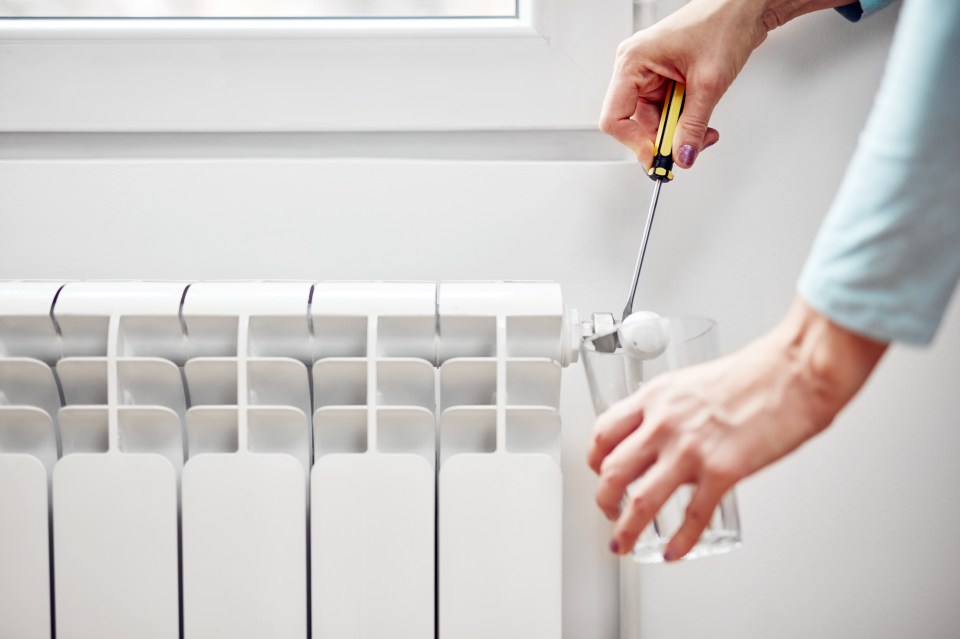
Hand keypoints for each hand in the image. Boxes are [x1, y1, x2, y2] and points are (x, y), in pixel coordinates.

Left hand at [587, 298, 886, 560]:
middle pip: (611, 471)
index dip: (595, 460)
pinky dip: (679, 542)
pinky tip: (674, 552)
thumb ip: (671, 410)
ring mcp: (690, 450)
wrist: (794, 371)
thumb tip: (662, 436)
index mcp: (655, 397)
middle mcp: (663, 423)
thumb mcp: (692, 382)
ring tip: (625, 544)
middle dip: (603, 500)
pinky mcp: (722, 472)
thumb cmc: (755, 373)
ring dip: (626, 530)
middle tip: (608, 513)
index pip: (603, 432)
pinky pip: (691, 517)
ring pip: (639, 501)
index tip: (598, 472)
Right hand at [599, 0, 825, 168]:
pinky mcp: (664, 77)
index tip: (658, 158)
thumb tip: (682, 155)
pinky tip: (700, 120)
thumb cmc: (724, 22)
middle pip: (634, 123)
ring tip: (702, 130)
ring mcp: (649, 72)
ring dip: (677, 131)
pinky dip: (683, 121)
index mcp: (633, 61)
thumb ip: (693, 126)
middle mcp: (635, 67)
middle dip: (663, 139)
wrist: (745, 6)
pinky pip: (666, 110)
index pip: (615, 118)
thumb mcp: (709, 83)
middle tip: (687, 149)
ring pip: (652, 120)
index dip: (635, 143)